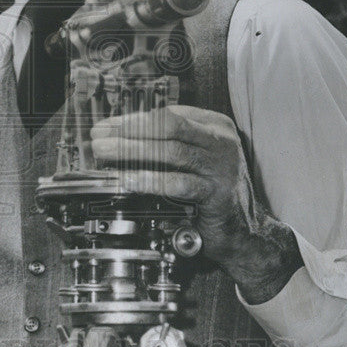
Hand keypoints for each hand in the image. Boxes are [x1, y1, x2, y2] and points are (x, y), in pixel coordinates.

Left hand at [89, 105, 302, 302]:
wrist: (246, 232)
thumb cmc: (214, 194)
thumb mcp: (194, 161)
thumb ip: (167, 145)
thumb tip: (122, 136)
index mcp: (215, 127)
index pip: (168, 114)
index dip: (133, 118)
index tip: (107, 126)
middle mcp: (221, 141)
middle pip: (168, 126)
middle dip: (129, 129)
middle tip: (100, 136)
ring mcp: (221, 166)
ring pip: (171, 150)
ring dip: (132, 150)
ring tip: (105, 152)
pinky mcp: (217, 193)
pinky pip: (177, 183)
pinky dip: (149, 180)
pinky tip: (127, 180)